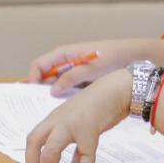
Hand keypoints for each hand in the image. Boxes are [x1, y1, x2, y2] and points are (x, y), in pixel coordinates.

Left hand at [25, 69, 131, 162]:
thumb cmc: (98, 105)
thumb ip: (75, 145)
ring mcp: (72, 125)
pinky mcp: (90, 130)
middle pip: (35, 142)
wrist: (116, 90)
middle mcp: (59, 121)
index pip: (33, 138)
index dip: (29, 158)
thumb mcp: (79, 122)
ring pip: (52, 149)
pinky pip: (85, 156)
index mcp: (54, 118)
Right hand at [26, 38, 158, 96]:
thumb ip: (70, 78)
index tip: (33, 93)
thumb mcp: (89, 68)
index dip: (33, 78)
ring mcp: (72, 70)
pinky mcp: (80, 77)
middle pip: (45, 76)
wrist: (130, 56)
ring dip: (54, 94)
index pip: (39, 65)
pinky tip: (67, 106)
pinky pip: (67, 86)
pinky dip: (66, 95)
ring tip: (52, 109)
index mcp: (63, 54)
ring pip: (56, 83)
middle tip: (38, 106)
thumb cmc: (109, 57)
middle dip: (41, 89)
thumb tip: (53, 90)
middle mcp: (65, 61)